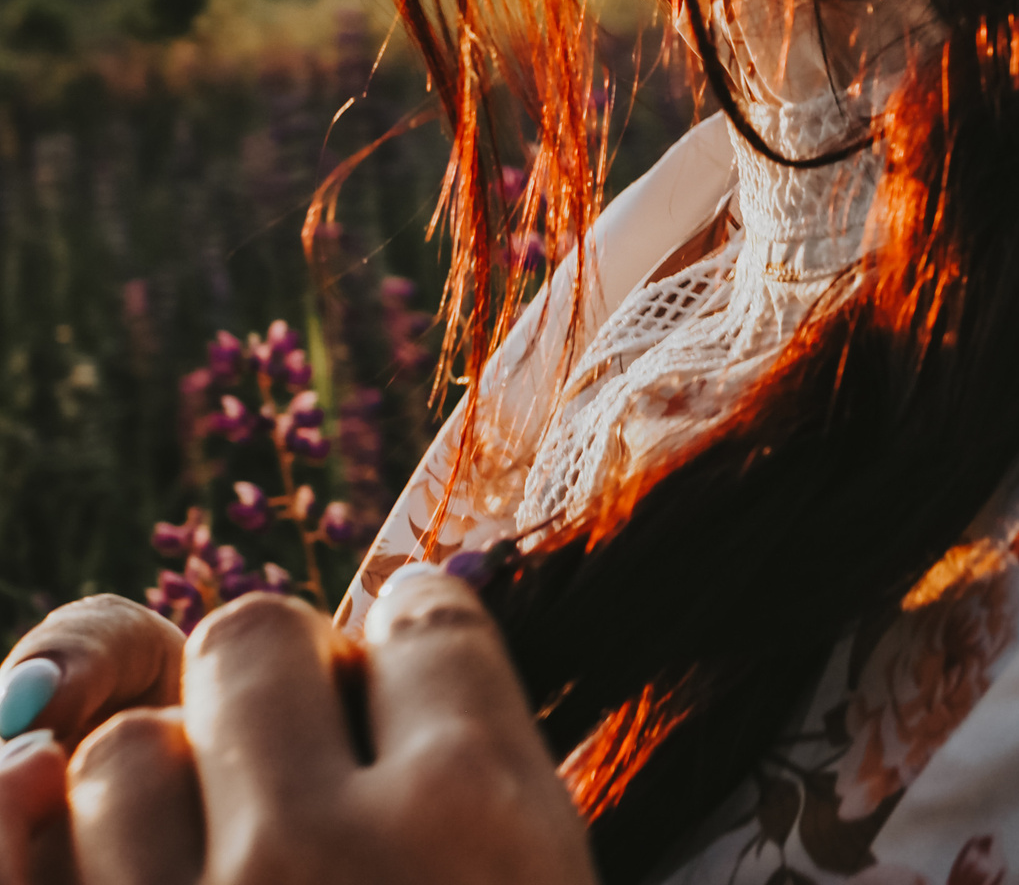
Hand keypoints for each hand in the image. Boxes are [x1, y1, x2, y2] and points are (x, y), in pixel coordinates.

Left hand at [6, 571, 594, 884]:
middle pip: (253, 635)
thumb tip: (416, 587)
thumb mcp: (542, 879)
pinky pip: (12, 822)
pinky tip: (47, 791)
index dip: (413, 633)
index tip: (408, 661)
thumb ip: (491, 758)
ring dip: (159, 791)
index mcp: (470, 822)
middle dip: (271, 682)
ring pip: (119, 747)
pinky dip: (22, 804)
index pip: (420, 620)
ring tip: (205, 862)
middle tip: (298, 752)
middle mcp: (317, 854)